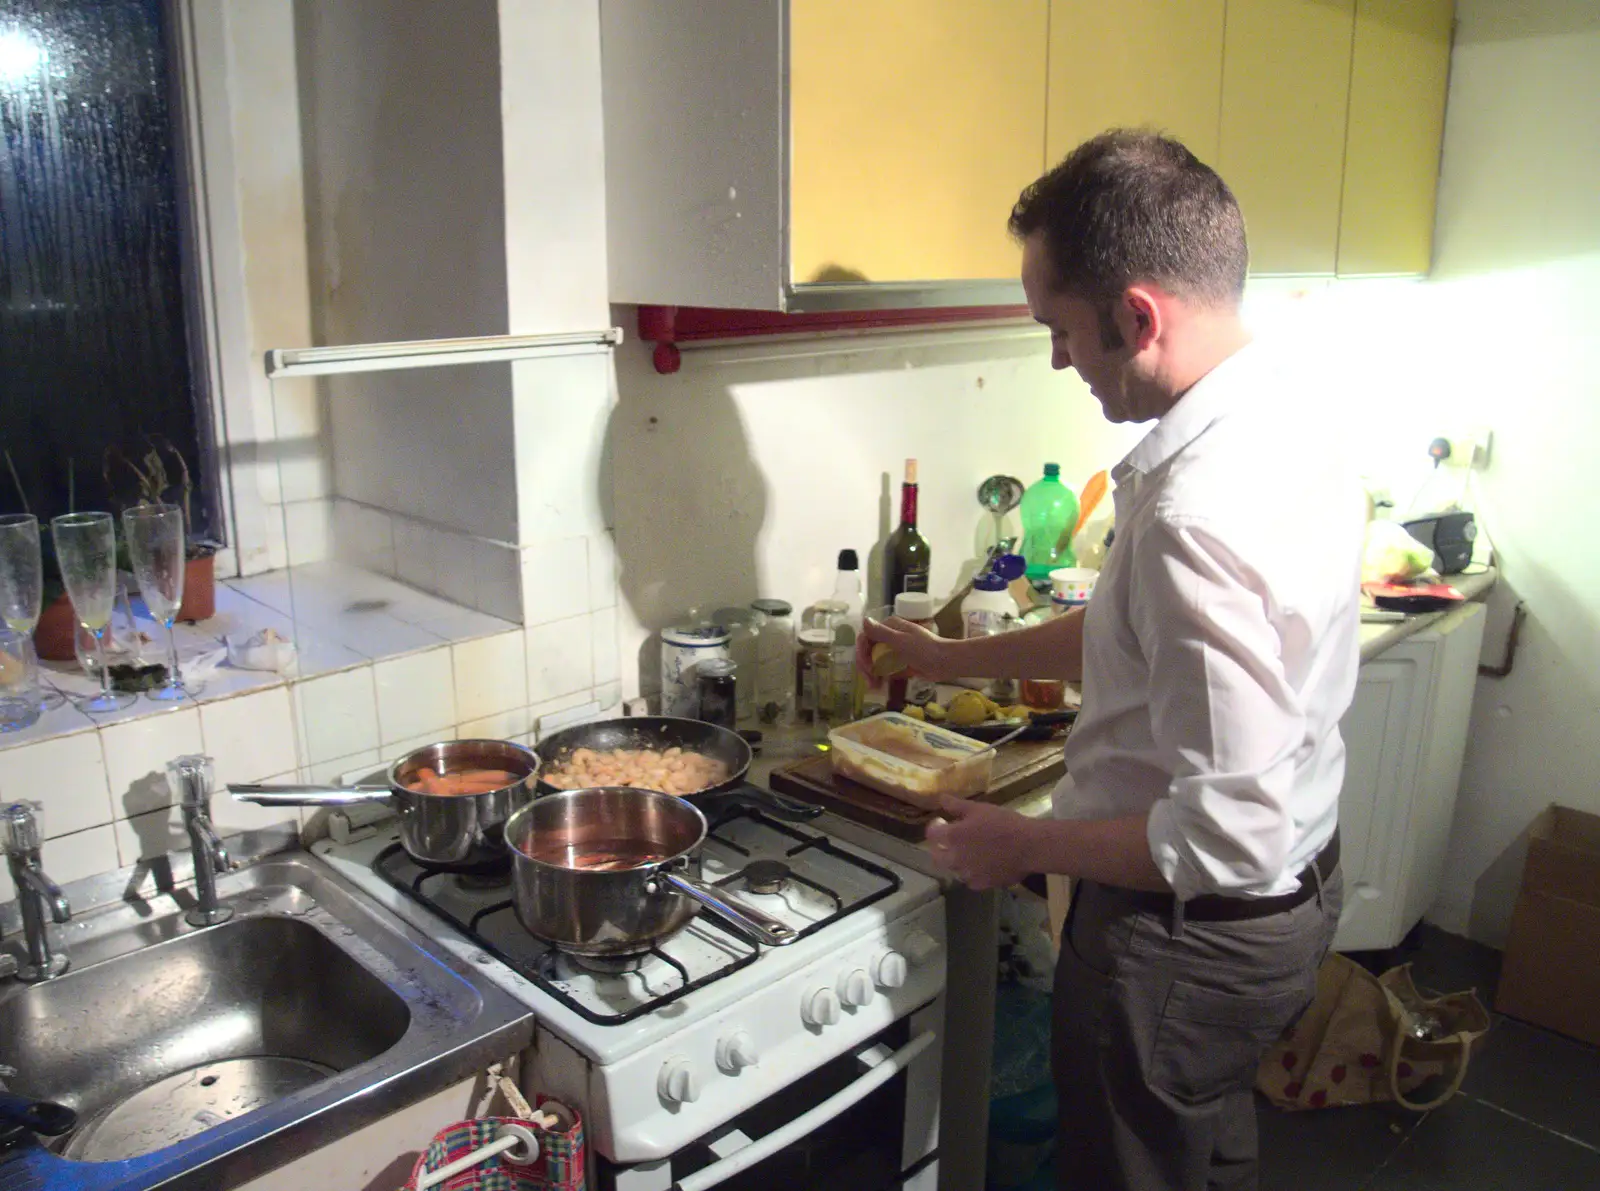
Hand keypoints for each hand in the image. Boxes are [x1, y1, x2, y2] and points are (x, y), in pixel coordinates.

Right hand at [857, 615, 957, 680]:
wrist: (946, 663)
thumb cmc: (925, 649)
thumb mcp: (901, 641)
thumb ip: (881, 632)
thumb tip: (863, 620)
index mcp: (889, 627)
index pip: (866, 638)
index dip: (862, 653)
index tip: (866, 667)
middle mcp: (890, 636)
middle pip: (869, 651)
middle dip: (865, 667)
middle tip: (869, 681)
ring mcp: (895, 650)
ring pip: (875, 661)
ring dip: (872, 674)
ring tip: (874, 687)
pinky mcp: (900, 662)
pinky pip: (885, 669)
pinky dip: (881, 678)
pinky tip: (880, 687)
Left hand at [922, 795, 1038, 890]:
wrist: (1028, 846)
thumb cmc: (1004, 823)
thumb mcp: (979, 808)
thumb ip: (956, 805)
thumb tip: (941, 799)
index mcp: (952, 837)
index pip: (931, 834)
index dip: (934, 827)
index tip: (941, 822)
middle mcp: (955, 858)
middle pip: (937, 856)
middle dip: (939, 847)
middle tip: (950, 840)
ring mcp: (967, 874)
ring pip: (953, 868)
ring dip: (956, 860)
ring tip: (969, 852)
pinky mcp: (980, 884)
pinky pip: (969, 879)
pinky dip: (972, 872)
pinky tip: (981, 865)